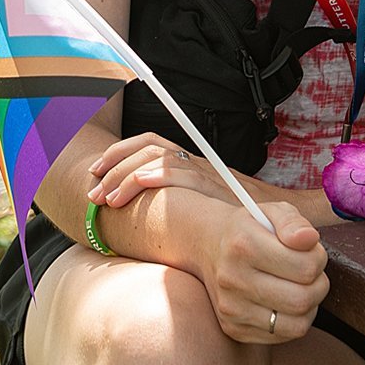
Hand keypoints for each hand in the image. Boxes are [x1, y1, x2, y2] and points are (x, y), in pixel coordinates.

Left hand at [88, 133, 242, 210]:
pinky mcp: (213, 188)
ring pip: (159, 158)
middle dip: (113, 166)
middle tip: (94, 194)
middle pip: (148, 147)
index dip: (117, 151)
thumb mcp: (195, 203)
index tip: (95, 171)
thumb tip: (131, 204)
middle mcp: (194, 162)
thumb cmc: (228, 218)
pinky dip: (157, 175)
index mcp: (187, 163)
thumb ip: (170, 198)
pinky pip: (182, 173)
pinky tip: (140, 184)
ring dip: (127, 176)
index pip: (148, 142)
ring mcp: (204, 173)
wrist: (270, 222)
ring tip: (108, 199)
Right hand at [193, 199, 328, 344]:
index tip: (311, 250)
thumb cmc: (252, 228)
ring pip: (296, 324)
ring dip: (310, 305)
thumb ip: (294, 221)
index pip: (306, 267)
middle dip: (319, 284)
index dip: (319, 258)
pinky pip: (282, 335)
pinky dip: (295, 320)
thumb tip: (309, 239)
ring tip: (302, 287)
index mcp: (244, 245)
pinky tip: (287, 301)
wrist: (209, 247)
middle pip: (302, 299)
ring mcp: (231, 309)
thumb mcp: (273, 211)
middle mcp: (233, 280)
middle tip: (311, 271)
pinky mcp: (234, 329)